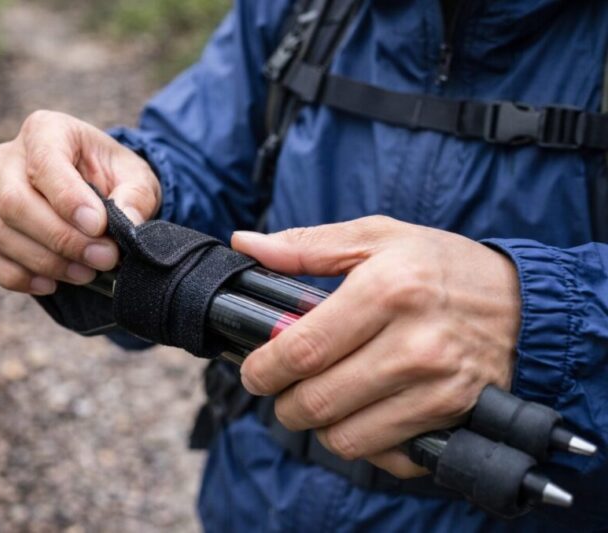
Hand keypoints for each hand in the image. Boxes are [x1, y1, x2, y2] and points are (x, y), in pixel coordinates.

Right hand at [0, 110, 161, 294]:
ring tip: (86, 271)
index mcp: (46, 130)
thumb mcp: (137, 177)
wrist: (100, 189)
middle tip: (103, 257)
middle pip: (15, 202)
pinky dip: (18, 276)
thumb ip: (135, 197)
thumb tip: (127, 223)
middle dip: (61, 239)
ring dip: (46, 262)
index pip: (45, 163)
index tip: (98, 227)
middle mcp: (9, 158)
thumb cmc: (114, 176)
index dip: (69, 200)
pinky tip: (52, 283)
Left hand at [232, 216, 520, 477]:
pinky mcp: (452, 418)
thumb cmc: (442, 267)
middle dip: (284, 403)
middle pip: (317, 401)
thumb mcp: (377, 238)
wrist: (524, 304)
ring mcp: (437, 388)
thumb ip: (306, 245)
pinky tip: (363, 415)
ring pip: (345, 437)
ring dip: (319, 426)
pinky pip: (387, 455)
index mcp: (387, 290)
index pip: (302, 349)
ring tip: (320, 400)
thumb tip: (247, 243)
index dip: (263, 369)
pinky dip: (364, 444)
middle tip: (282, 389)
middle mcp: (414, 344)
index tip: (253, 371)